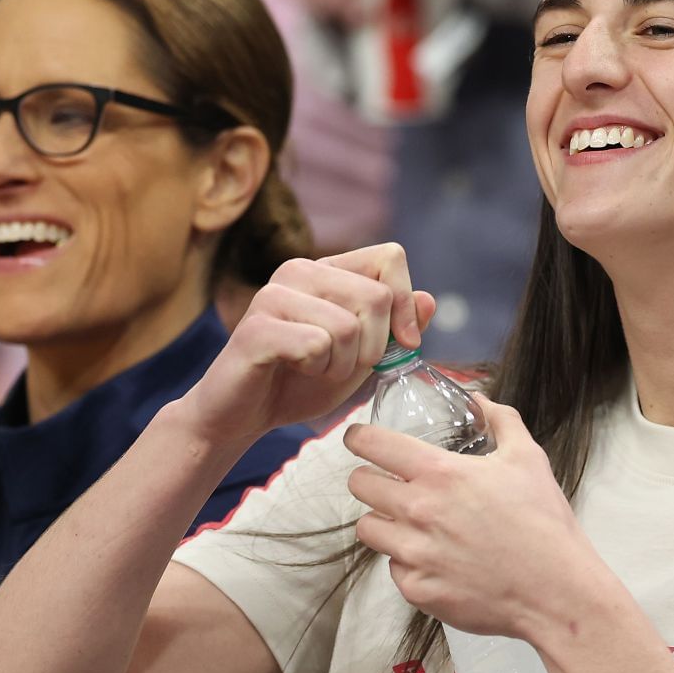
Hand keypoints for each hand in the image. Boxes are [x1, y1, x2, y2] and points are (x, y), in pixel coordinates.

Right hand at [179, 243, 434, 450]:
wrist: (242, 415)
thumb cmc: (300, 383)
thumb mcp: (361, 357)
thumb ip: (394, 329)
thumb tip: (430, 300)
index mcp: (326, 270)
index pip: (389, 257)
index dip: (405, 303)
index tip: (403, 342)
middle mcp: (299, 271)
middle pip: (376, 297)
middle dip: (373, 347)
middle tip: (342, 365)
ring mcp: (274, 295)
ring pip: (348, 327)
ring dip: (341, 365)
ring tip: (313, 369)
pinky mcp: (257, 326)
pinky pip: (316, 345)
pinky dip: (316, 371)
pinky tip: (292, 371)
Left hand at [343, 398, 602, 642]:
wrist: (555, 590)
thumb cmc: (542, 523)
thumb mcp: (527, 459)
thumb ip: (500, 420)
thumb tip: (479, 399)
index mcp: (439, 474)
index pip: (372, 445)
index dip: (358, 438)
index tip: (358, 439)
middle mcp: (418, 512)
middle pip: (359, 485)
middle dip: (369, 478)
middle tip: (388, 483)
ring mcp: (414, 554)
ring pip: (368, 529)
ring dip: (384, 522)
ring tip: (411, 525)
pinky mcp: (417, 589)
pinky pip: (393, 569)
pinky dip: (408, 563)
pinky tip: (436, 560)